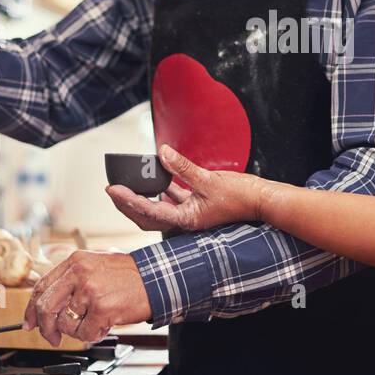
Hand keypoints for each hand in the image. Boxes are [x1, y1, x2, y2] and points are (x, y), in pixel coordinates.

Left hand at [23, 250, 150, 345]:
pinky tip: (105, 325)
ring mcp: (90, 291)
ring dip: (77, 331)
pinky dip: (94, 335)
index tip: (30, 323)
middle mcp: (79, 274)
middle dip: (46, 328)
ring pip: (65, 323)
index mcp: (75, 262)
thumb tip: (48, 308)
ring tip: (93, 323)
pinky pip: (85, 333)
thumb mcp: (95, 267)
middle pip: (45, 307)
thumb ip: (71, 282)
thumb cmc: (129, 275)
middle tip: (53, 338)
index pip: (42, 287)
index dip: (31, 309)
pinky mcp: (102, 309)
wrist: (156, 278)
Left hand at [105, 145, 267, 233]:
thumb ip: (183, 167)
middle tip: (113, 190)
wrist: (262, 200)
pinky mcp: (198, 205)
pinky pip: (174, 199)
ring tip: (129, 184)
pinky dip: (162, 191)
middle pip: (148, 216)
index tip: (113, 189)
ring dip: (143, 198)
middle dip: (128, 204)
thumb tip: (162, 154)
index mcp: (187, 219)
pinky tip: (157, 178)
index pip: (149, 211)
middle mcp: (186, 220)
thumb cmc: (240, 196)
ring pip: (159, 208)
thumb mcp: (209, 179)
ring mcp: (192, 214)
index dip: (128, 200)